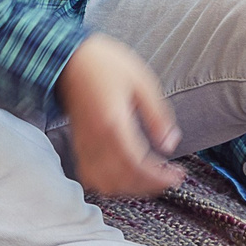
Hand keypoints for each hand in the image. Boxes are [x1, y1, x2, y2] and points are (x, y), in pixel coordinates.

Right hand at [55, 32, 182, 197]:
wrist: (68, 58)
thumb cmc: (105, 64)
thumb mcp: (141, 82)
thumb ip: (157, 115)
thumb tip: (170, 144)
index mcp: (113, 124)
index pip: (136, 165)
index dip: (159, 177)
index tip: (178, 175)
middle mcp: (95, 139)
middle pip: (122, 180)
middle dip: (149, 186)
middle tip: (169, 177)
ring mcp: (84, 144)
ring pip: (104, 183)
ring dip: (129, 187)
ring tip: (149, 177)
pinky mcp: (78, 144)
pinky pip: (90, 176)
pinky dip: (109, 183)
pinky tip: (125, 175)